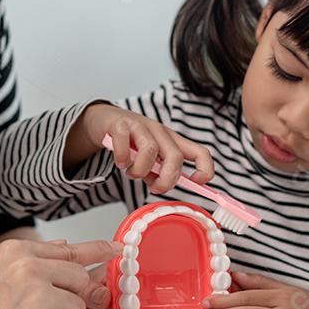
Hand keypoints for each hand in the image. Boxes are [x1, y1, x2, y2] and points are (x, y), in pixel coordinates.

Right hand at [0, 238, 120, 308]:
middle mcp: (30, 267)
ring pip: (77, 305)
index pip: (69, 249)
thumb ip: (24, 257)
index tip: (115, 249)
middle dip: (71, 295)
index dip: (96, 250)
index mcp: (16, 252)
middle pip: (79, 277)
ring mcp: (38, 294)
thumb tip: (62, 246)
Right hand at [66, 103, 213, 192]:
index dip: (205, 169)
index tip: (196, 183)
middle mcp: (160, 132)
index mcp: (172, 141)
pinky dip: (121, 157)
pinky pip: (124, 141)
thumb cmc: (130, 141)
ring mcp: (140, 126)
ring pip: (150, 149)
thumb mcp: (149, 159)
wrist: (104, 120)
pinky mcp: (120, 124)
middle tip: (154, 187)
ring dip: (140, 169)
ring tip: (131, 172)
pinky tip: (119, 161)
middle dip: (167, 179)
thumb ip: (157, 173)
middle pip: (175, 155)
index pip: (200, 153)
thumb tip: (162, 187)